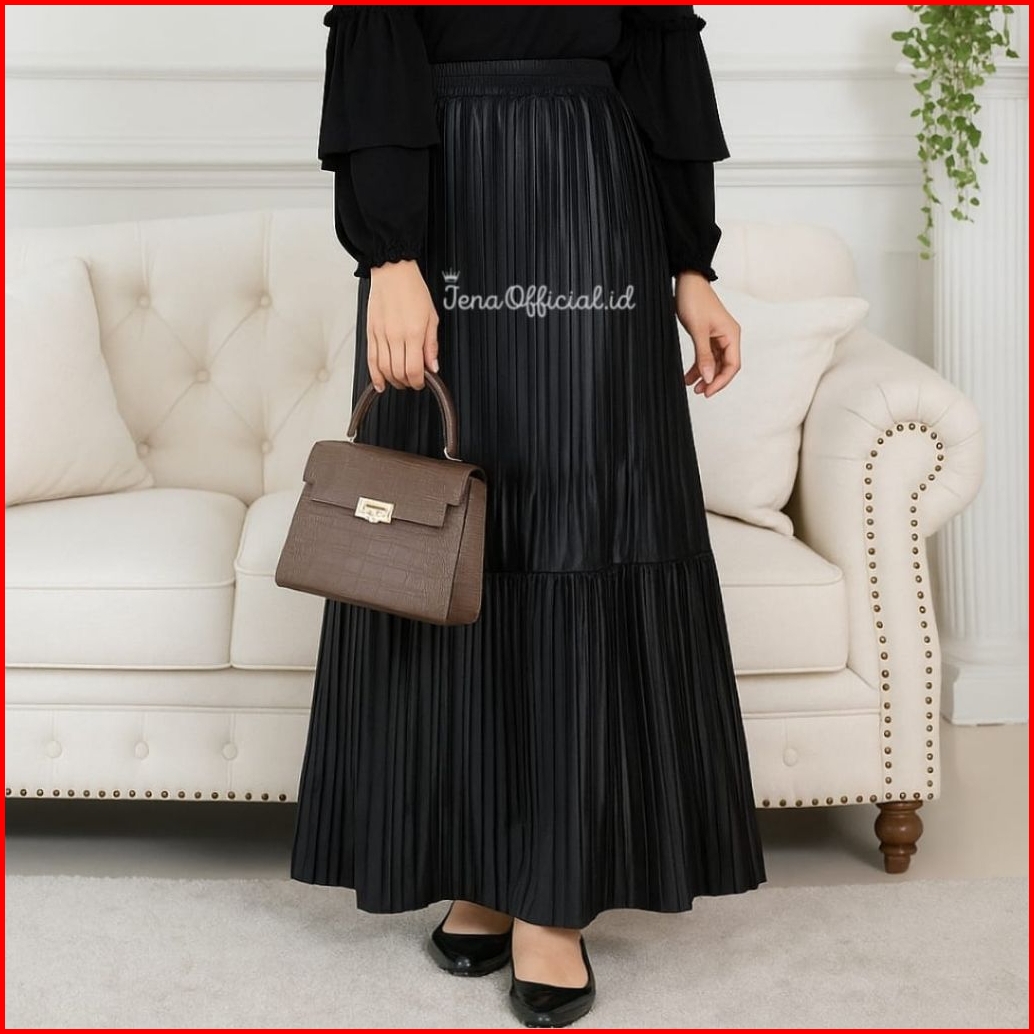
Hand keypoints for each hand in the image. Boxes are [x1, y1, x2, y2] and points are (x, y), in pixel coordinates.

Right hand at [367, 259, 439, 391]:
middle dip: (407, 382)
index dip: (419, 381)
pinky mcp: (370, 332)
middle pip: (399, 372)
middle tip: (413, 381)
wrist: (393, 272)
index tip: (422, 382)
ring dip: (393, 381)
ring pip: (384, 369)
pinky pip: (371, 359)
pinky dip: (375, 375)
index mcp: (414, 332)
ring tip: (400, 381)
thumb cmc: (413, 290)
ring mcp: (381, 335)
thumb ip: (432, 344)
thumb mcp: (432, 317)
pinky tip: (380, 383)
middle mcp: (396, 335)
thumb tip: (433, 366)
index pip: (414, 369)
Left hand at [675, 271, 740, 397]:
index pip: (732, 366)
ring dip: (705, 375)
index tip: (708, 391)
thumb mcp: (698, 330)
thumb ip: (703, 355)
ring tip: (693, 387)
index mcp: (732, 335)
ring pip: (715, 363)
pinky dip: (699, 366)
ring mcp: (718, 337)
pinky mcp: (708, 336)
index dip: (721, 381)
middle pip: (725, 367)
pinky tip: (689, 376)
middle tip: (699, 392)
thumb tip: (709, 377)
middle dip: (713, 380)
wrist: (687, 282)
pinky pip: (706, 356)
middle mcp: (728, 337)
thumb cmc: (694, 300)